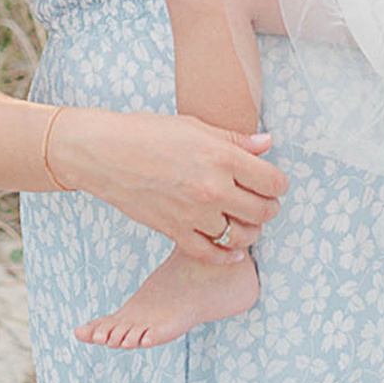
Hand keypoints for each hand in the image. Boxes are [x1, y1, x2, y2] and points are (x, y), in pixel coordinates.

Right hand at [49, 109, 286, 260]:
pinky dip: (226, 256)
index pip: (272, 181)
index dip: (278, 184)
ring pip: (241, 236)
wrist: (105, 153)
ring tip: (246, 222)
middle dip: (269, 208)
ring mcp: (194, 214)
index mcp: (222, 158)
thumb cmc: (148, 133)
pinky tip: (232, 250)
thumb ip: (236, 140)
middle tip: (263, 202)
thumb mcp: (196, 127)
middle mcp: (213, 189)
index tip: (273, 183)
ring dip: (249, 231)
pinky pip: (211, 254)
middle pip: (262, 211)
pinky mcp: (175, 232)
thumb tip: (267, 143)